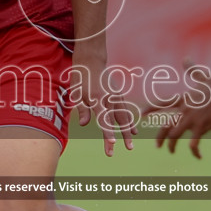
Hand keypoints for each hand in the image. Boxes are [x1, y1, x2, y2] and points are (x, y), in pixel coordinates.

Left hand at [69, 40, 133, 156]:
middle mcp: (109, 98)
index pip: (104, 120)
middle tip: (129, 149)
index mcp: (97, 99)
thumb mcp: (76, 93)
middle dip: (123, 136)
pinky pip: (126, 110)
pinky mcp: (118, 95)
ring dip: (129, 131)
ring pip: (125, 116)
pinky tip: (134, 132)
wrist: (91, 61)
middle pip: (118, 121)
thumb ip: (82, 109)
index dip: (109, 133)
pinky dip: (130, 121)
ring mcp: (116, 96)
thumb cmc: (80, 79)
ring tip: (131, 145)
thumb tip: (84, 124)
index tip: (113, 145)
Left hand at [149, 67, 210, 158]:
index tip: (141, 114)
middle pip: (164, 126)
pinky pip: (193, 144)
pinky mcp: (201, 128)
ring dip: (171, 146)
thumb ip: (192, 69)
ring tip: (171, 151)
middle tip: (157, 145)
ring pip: (174, 136)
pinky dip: (194, 152)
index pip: (162, 104)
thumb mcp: (203, 75)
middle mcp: (183, 110)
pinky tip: (198, 157)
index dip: (151, 109)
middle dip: (159, 137)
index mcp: (183, 100)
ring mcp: (191, 120)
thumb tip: (186, 59)